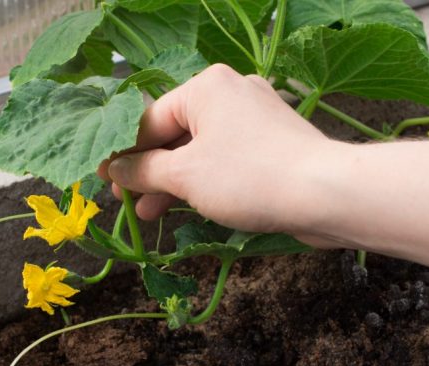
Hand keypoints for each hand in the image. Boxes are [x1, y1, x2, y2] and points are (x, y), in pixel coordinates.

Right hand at [98, 64, 340, 244]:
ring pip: (200, 150)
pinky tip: (187, 206)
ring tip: (150, 214)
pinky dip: (203, 181)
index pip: (151, 120)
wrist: (324, 194)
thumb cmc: (247, 177)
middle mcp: (230, 94)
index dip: (124, 154)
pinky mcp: (269, 144)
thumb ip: (143, 170)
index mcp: (206, 87)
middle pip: (175, 135)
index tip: (104, 180)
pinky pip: (224, 159)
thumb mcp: (184, 175)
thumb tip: (115, 171)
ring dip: (173, 183)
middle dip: (149, 172)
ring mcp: (253, 118)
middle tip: (126, 201)